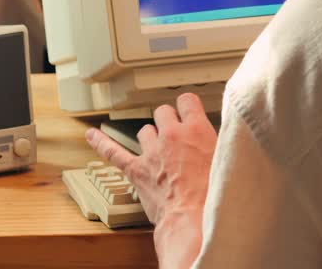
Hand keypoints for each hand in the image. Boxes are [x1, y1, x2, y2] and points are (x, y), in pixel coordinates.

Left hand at [87, 93, 216, 266]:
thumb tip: (228, 139)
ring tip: (158, 148)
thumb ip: (222, 143)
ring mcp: (152, 152)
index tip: (189, 111)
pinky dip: (102, 143)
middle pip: (163, 112)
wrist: (195, 221)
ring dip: (151, 137)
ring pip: (145, 131)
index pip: (187, 101)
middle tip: (177, 135)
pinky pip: (114, 152)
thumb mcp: (228, 160)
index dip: (188, 107)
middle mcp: (172, 135)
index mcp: (196, 129)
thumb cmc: (215, 196)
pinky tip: (92, 135)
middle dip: (169, 121)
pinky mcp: (137, 170)